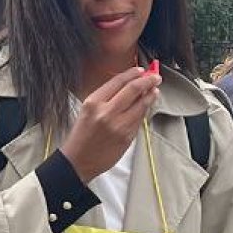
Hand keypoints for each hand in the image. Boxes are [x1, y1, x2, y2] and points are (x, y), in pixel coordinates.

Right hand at [60, 66, 159, 184]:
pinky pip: (139, 120)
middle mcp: (106, 112)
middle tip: (155, 77)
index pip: (118, 81)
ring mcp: (119, 125)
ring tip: (155, 91)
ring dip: (151, 96)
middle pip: (133, 89)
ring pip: (141, 105)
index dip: (132, 73)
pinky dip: (144, 111)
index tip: (141, 70)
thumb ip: (106, 98)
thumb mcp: (87, 110)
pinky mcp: (127, 137)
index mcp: (94, 102)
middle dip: (148, 81)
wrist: (78, 161)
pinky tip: (146, 107)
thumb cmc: (81, 136)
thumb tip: (128, 86)